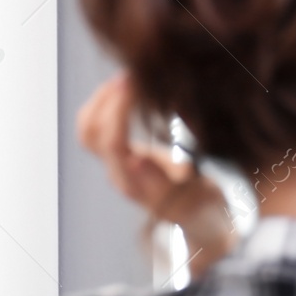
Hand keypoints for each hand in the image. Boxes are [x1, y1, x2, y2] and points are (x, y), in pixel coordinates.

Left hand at [76, 73, 235, 269]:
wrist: (206, 219)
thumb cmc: (207, 208)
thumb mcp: (199, 199)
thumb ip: (171, 187)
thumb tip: (136, 161)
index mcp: (135, 185)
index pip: (111, 144)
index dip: (119, 112)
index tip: (138, 86)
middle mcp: (120, 174)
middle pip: (89, 133)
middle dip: (106, 99)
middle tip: (132, 77)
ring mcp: (117, 163)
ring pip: (88, 126)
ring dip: (104, 97)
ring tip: (130, 77)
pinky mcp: (122, 153)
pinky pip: (98, 122)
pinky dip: (108, 100)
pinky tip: (131, 87)